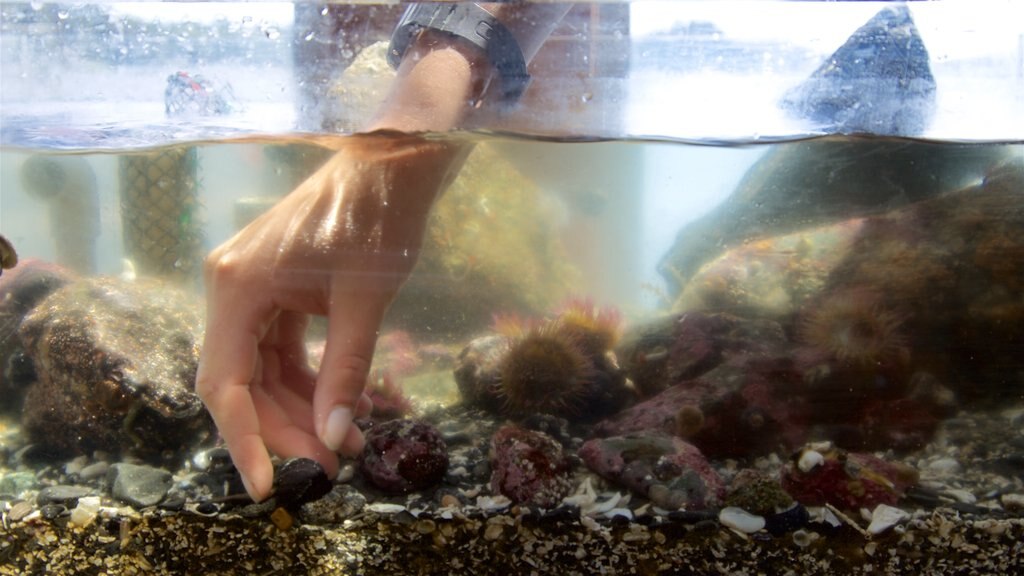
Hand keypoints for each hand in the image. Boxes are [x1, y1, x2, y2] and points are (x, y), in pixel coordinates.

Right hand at [196, 133, 466, 500]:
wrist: (393, 159)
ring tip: (350, 443)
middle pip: (241, 382)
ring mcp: (249, 287)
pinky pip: (278, 349)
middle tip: (333, 465)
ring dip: (299, 409)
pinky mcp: (273, 288)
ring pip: (261, 370)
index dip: (244, 442)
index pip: (224, 384)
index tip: (268, 490)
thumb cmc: (378, 218)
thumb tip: (333, 440)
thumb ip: (345, 374)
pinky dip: (307, 380)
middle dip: (285, 429)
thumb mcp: (364, 302)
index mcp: (236, 287)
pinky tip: (340, 408)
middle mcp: (229, 288)